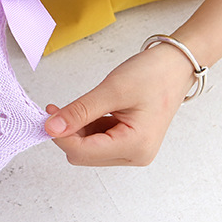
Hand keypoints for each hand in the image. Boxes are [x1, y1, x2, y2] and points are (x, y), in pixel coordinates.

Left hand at [44, 43, 196, 165]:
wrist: (177, 66)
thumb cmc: (153, 75)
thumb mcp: (111, 90)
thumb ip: (79, 111)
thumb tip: (51, 128)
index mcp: (135, 146)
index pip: (82, 152)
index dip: (59, 135)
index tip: (45, 116)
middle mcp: (135, 155)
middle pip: (83, 154)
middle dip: (66, 134)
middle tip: (55, 109)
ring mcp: (133, 151)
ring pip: (88, 150)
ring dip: (75, 130)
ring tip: (74, 107)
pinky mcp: (129, 143)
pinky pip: (97, 141)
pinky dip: (86, 128)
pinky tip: (85, 111)